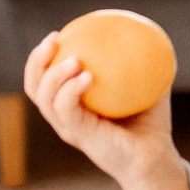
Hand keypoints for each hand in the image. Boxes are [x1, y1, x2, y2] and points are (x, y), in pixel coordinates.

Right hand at [23, 32, 178, 189]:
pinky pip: (68, 110)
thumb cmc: (150, 122)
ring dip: (54, 76)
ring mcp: (69, 128)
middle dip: (36, 62)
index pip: (45, 80)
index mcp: (73, 105)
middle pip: (35, 88)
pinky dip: (71, 91)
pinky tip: (87, 76)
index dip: (42, 58)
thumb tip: (150, 33)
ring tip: (72, 59)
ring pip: (46, 99)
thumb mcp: (147, 88)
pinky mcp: (79, 136)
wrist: (155, 156)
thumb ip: (144, 64)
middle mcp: (65, 117)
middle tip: (53, 40)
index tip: (57, 34)